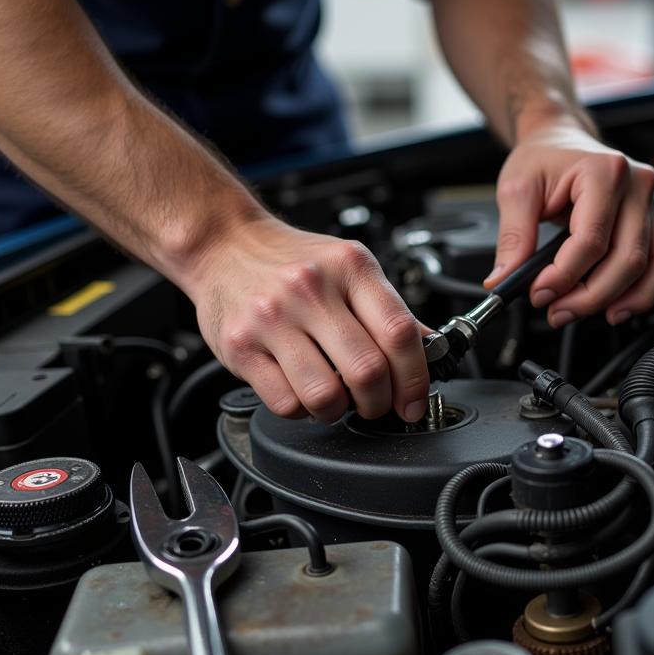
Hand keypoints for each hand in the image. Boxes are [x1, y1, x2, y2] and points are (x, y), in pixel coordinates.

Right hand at [182, 213, 430, 422]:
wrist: (223, 244)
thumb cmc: (290, 259)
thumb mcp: (349, 266)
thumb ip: (388, 308)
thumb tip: (430, 348)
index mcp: (349, 267)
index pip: (399, 333)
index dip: (415, 378)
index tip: (414, 400)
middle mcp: (310, 289)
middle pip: (367, 370)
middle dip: (380, 403)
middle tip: (376, 404)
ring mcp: (272, 318)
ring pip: (325, 396)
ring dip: (339, 411)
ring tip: (336, 399)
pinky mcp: (241, 347)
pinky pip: (285, 403)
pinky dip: (302, 410)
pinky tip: (302, 391)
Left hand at [484, 117, 653, 326]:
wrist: (559, 141)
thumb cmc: (543, 158)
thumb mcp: (517, 190)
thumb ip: (513, 237)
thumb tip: (504, 279)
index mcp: (605, 171)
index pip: (592, 239)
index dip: (565, 276)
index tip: (539, 293)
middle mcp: (637, 186)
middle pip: (626, 259)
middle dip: (589, 296)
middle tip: (555, 311)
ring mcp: (651, 205)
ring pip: (651, 267)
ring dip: (618, 300)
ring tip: (579, 312)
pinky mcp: (653, 223)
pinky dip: (643, 292)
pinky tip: (616, 306)